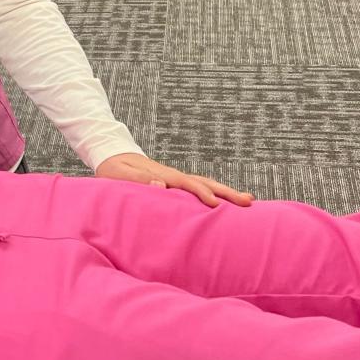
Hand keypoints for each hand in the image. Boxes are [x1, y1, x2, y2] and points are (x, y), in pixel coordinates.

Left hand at [94, 153, 253, 207]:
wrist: (111, 154)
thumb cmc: (113, 168)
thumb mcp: (119, 175)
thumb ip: (138, 180)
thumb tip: (161, 186)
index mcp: (162, 174)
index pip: (185, 184)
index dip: (200, 192)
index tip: (214, 204)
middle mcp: (173, 175)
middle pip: (204, 181)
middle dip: (226, 192)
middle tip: (248, 201)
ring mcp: (176, 177)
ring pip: (205, 183)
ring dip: (225, 191)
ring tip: (247, 200)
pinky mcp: (175, 182)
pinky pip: (199, 186)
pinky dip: (215, 191)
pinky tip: (225, 200)